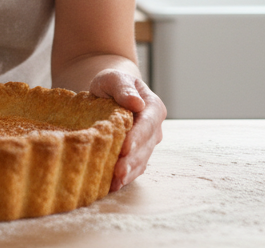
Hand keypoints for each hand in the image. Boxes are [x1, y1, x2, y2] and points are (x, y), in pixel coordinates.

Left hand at [90, 69, 165, 191]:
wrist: (110, 92)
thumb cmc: (112, 83)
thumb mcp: (114, 78)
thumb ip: (124, 89)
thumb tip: (136, 103)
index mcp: (153, 108)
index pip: (147, 124)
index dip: (137, 137)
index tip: (125, 148)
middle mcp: (154, 128)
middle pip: (145, 147)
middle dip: (132, 161)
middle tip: (118, 172)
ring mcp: (147, 144)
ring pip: (141, 161)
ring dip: (129, 173)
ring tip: (115, 183)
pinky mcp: (137, 154)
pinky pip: (134, 168)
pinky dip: (125, 177)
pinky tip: (113, 185)